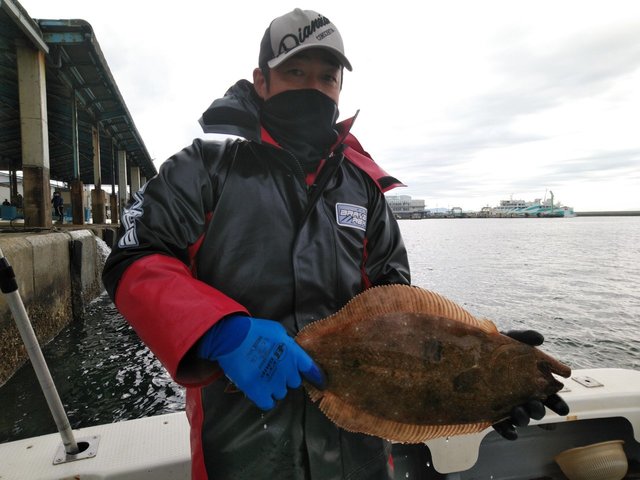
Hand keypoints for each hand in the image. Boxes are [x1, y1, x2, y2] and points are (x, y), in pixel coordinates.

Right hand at [197, 315, 324, 409]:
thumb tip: (290, 351)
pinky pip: (268, 403)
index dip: (317, 377)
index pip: (311, 369)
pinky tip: (259, 390)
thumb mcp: (277, 331)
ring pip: (280, 393)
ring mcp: (273, 382)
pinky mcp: (258, 392)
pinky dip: (264, 398)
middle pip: (294, 382)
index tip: (322, 383)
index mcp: (293, 353)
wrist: (232, 337)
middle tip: (274, 370)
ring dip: (274, 388)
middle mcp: (286, 370)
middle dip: (286, 378)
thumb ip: (287, 344)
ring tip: (262, 377)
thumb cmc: (254, 330)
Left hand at [492, 329, 569, 439]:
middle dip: (539, 410)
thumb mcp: (509, 338)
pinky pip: (501, 425)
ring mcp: (507, 404)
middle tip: (535, 406)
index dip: (557, 403)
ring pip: (521, 418)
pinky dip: (507, 431)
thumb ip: (525, 337)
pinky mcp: (491, 411)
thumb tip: (540, 338)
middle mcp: (522, 395)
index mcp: (532, 380)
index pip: (549, 395)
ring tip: (519, 413)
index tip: (563, 410)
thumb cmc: (494, 346)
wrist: (468, 352)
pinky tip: (511, 433)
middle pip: (537, 409)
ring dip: (523, 418)